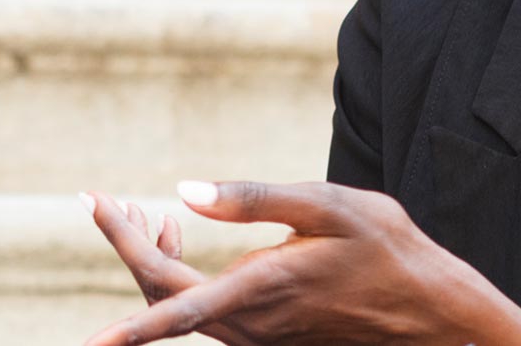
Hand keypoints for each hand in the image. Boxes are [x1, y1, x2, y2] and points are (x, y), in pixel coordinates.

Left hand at [81, 180, 520, 345]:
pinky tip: (182, 236)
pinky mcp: (263, 335)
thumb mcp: (327, 205)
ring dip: (152, 260)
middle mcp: (248, 325)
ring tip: (147, 214)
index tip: (89, 213)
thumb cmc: (387, 250)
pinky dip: (178, 274)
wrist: (432, 312)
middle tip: (106, 201)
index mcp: (258, 291)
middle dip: (127, 246)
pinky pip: (200, 311)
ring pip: (176, 307)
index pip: (167, 293)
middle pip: (159, 296)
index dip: (121, 254)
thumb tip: (185, 189)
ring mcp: (255, 336)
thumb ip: (253, 198)